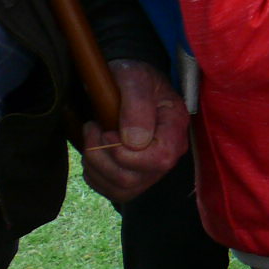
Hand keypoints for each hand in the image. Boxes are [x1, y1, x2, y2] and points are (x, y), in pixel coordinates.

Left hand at [80, 59, 189, 203]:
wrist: (127, 83)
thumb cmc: (132, 77)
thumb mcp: (134, 78)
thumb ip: (137, 105)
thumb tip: (135, 141)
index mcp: (175, 127)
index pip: (159, 160)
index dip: (126, 154)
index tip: (107, 132)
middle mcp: (170, 153)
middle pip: (134, 179)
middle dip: (101, 158)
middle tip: (93, 130)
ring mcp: (153, 168)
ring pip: (122, 189)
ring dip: (95, 166)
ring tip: (93, 139)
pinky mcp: (136, 176)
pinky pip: (112, 191)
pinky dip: (95, 176)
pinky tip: (95, 153)